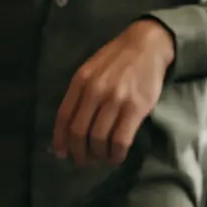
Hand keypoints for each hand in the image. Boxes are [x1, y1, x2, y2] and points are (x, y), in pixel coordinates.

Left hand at [53, 19, 175, 165]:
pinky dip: (116, 154)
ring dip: (98, 156)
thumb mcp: (91, 69)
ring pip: (99, 140)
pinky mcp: (135, 108)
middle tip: (84, 161)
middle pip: (79, 132)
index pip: (64, 117)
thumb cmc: (117, 59)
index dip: (60, 140)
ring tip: (102, 158)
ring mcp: (116, 100)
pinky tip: (117, 156)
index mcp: (81, 81)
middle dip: (79, 153)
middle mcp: (95, 91)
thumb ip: (80, 93)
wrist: (147, 45)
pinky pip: (120, 140)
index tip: (62, 154)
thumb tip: (70, 126)